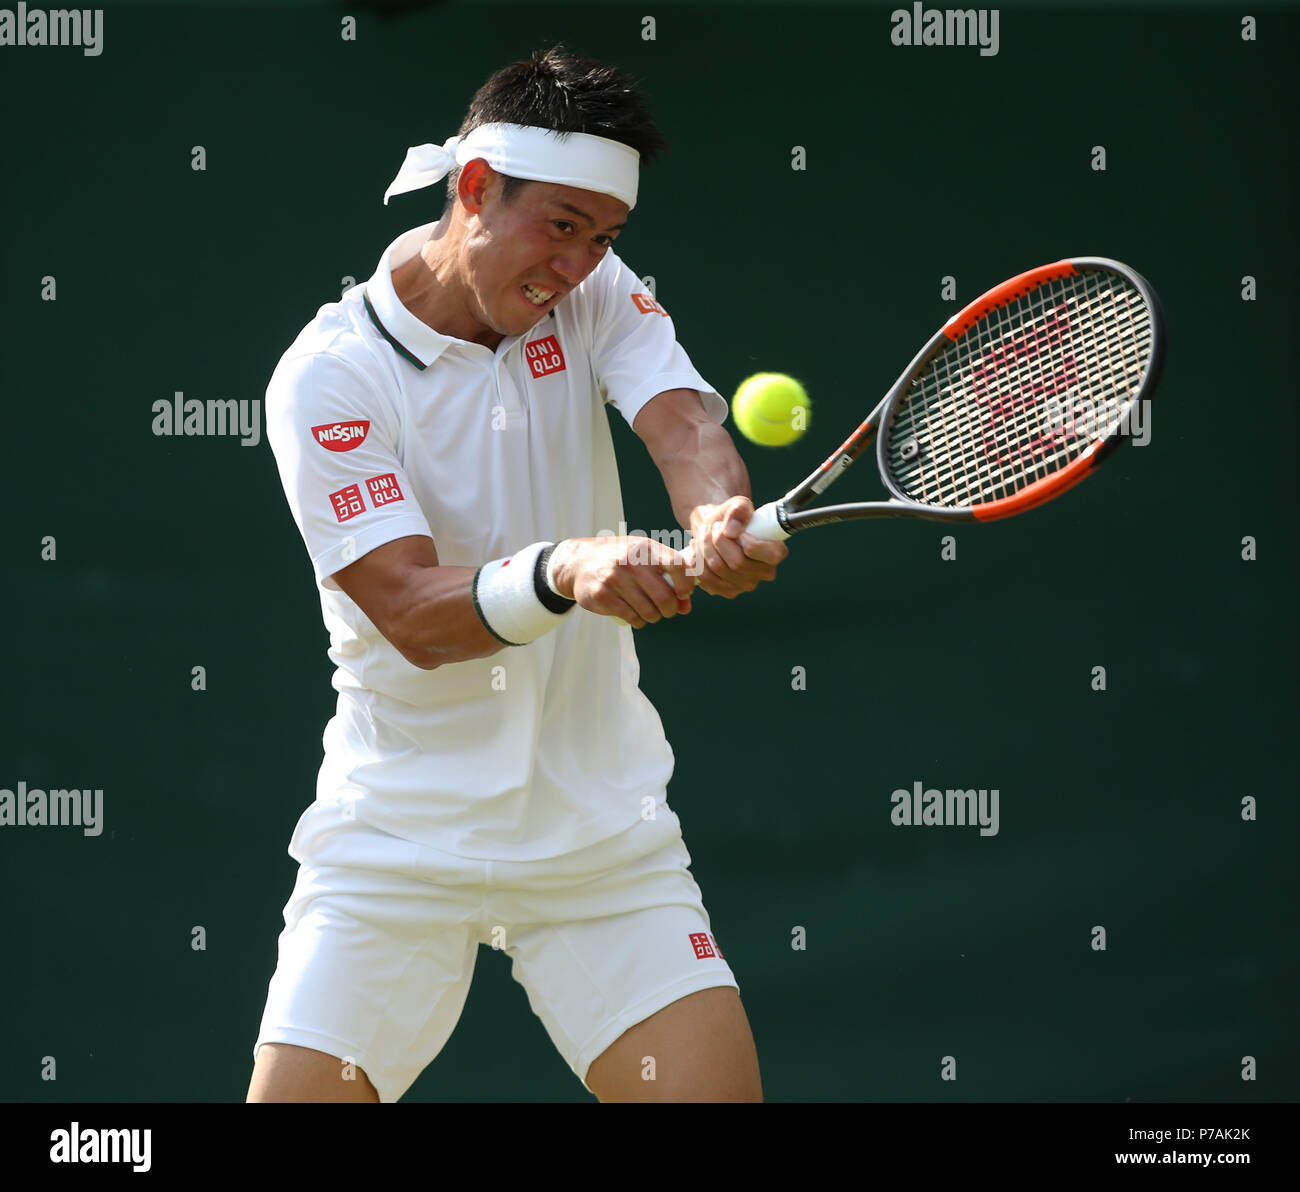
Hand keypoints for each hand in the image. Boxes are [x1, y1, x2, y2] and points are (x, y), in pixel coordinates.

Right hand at [549, 537, 694, 628]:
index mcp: (644, 548)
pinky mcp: (602, 596)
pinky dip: (638, 621)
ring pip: (649, 611)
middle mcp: (630, 562)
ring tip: (649, 612)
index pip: (678, 566)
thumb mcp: (644, 558)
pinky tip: (635, 616)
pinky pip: (632, 618)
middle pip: (665, 597)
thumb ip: (668, 577)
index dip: (686, 584)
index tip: (683, 593)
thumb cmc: (620, 560)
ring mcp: (614, 579)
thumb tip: (686, 607)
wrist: (580, 562)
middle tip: (666, 610)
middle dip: (670, 609)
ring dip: (654, 617)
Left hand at [688, 495, 788, 597]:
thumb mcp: (737, 504)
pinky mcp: (728, 591)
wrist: (717, 530)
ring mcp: (747, 585)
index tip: (732, 528)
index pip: (762, 553)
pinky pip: (707, 579)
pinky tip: (699, 550)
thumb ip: (738, 510)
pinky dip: (698, 561)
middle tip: (713, 527)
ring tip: (703, 535)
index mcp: (776, 552)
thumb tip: (731, 531)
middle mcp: (765, 572)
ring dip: (705, 548)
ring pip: (719, 569)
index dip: (742, 539)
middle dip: (718, 541)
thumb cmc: (732, 518)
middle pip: (737, 563)